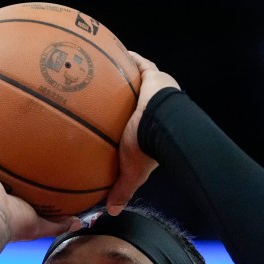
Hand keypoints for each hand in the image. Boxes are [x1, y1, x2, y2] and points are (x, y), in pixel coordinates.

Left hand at [106, 53, 180, 214]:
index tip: (110, 122)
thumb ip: (122, 190)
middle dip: (122, 97)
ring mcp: (152, 90)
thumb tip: (112, 212)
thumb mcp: (131, 173)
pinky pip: (137, 63)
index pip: (136, 124)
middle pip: (135, 100)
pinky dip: (125, 58)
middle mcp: (151, 108)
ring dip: (122, 76)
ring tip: (102, 71)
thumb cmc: (147, 150)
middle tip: (104, 95)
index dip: (125, 122)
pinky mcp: (152, 75)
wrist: (160, 126)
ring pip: (136, 80)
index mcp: (148, 130)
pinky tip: (108, 51)